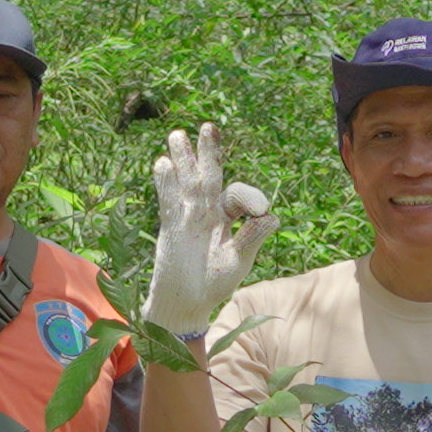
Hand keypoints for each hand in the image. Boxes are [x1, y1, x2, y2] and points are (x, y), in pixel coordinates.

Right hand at [139, 127, 267, 345]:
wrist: (186, 303)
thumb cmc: (215, 283)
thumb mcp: (239, 261)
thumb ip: (252, 237)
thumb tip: (269, 214)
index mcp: (229, 217)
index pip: (239, 195)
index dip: (249, 198)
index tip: (258, 211)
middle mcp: (208, 211)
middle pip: (209, 176)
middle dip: (209, 153)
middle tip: (209, 127)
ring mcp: (187, 216)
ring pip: (186, 182)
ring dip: (183, 159)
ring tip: (177, 135)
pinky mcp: (170, 226)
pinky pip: (167, 200)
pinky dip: (165, 183)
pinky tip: (163, 164)